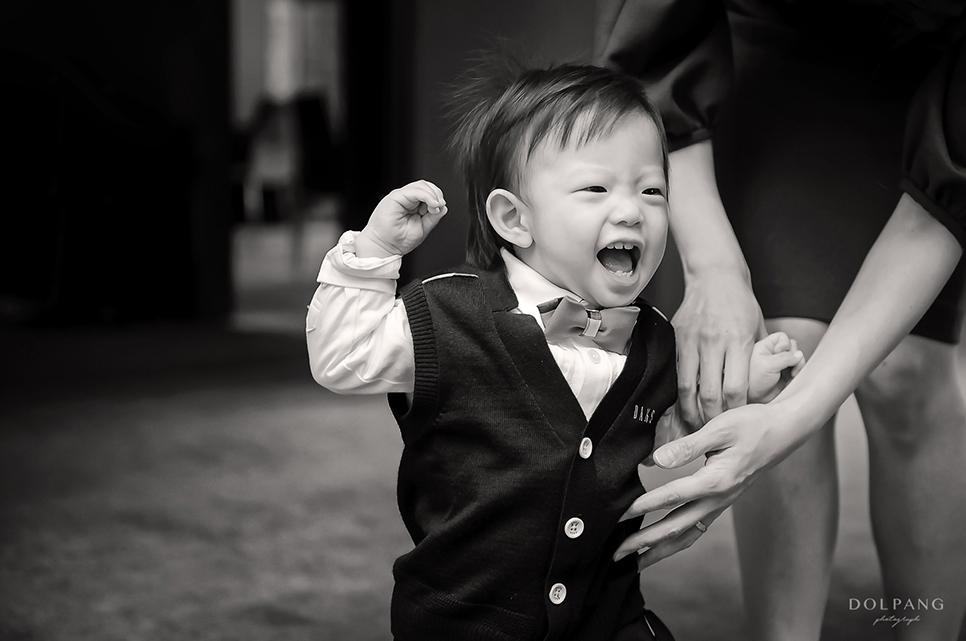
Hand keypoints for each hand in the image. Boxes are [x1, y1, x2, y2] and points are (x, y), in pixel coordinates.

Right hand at [356, 180, 447, 257]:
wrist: (383, 247)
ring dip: (432, 194)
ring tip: (435, 207)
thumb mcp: (423, 228)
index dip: (437, 197)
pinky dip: (426, 195)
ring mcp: (400, 197)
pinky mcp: (395, 197)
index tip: (440, 208)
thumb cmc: (398, 240)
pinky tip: (431, 204)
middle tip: (439, 206)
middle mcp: (406, 199)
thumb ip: (433, 218)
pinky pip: (413, 191)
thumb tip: (443, 208)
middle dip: (436, 194)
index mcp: (412, 205)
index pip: (428, 192)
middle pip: (425, 186)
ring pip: (421, 185)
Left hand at [614, 401, 804, 568]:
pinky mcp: (720, 505)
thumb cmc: (752, 426)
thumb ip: (688, 446)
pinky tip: (661, 548)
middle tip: (616, 552)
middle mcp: (717, 499)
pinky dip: (675, 543)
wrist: (782, 433)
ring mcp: (720, 505)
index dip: (643, 506)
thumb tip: (658, 460)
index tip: (619, 514)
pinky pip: (695, 531)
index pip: (672, 497)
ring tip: (634, 563)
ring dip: (659, 550)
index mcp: (716, 481)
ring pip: (686, 536)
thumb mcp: (720, 428)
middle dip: (644, 541)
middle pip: (675, 527)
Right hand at [672, 269, 764, 429]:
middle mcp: (714, 343)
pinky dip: (680, 393)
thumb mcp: (760, 328)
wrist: (715, 275)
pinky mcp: (677, 339)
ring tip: (695, 424)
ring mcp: (692, 341)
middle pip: (710, 393)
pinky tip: (683, 404)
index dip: (735, 411)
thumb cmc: (741, 303)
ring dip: (690, 411)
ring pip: (688, 387)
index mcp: (739, 342)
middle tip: (714, 432)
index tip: (736, 423)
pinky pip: (676, 374)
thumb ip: (763, 358)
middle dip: (711, 418)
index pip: (736, 388)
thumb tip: (770, 385)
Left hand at [747, 332, 804, 402]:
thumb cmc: (754, 382)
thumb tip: (800, 354)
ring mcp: (781, 364)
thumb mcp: (767, 365)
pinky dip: (800, 371)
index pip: (782, 337)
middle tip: (789, 366)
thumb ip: (784, 357)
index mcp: (765, 347)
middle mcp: (773, 354)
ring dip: (798, 364)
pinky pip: (799, 368)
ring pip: (798, 357)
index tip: (780, 354)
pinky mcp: (787, 374)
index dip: (785, 344)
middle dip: (794, 355)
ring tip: (792, 373)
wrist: (755, 401)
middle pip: (793, 346)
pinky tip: (793, 378)